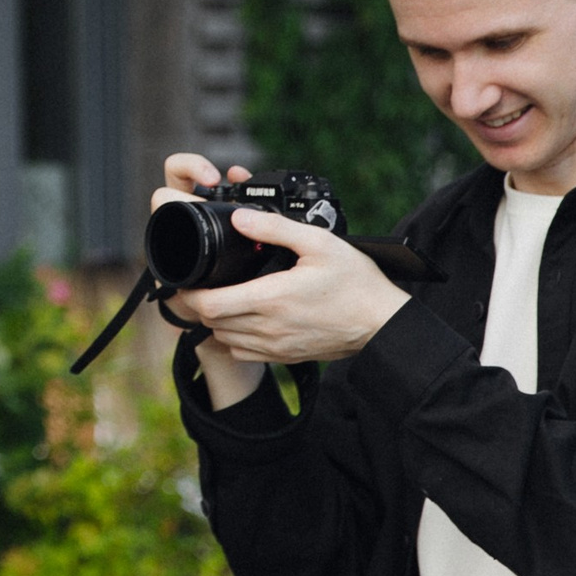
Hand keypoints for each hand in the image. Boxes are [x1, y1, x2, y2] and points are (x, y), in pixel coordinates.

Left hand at [168, 208, 408, 365]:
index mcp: (271, 299)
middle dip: (201, 302)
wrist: (383, 323)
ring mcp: (276, 347)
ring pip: (224, 339)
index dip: (192, 291)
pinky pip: (244, 353)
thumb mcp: (319, 243)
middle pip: (211, 322)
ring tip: (226, 296)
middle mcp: (268, 328)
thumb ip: (276, 228)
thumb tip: (240, 217)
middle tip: (206, 282)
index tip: (193, 276)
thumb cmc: (356, 282)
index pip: (209, 305)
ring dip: (218, 320)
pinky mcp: (285, 358)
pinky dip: (235, 337)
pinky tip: (246, 318)